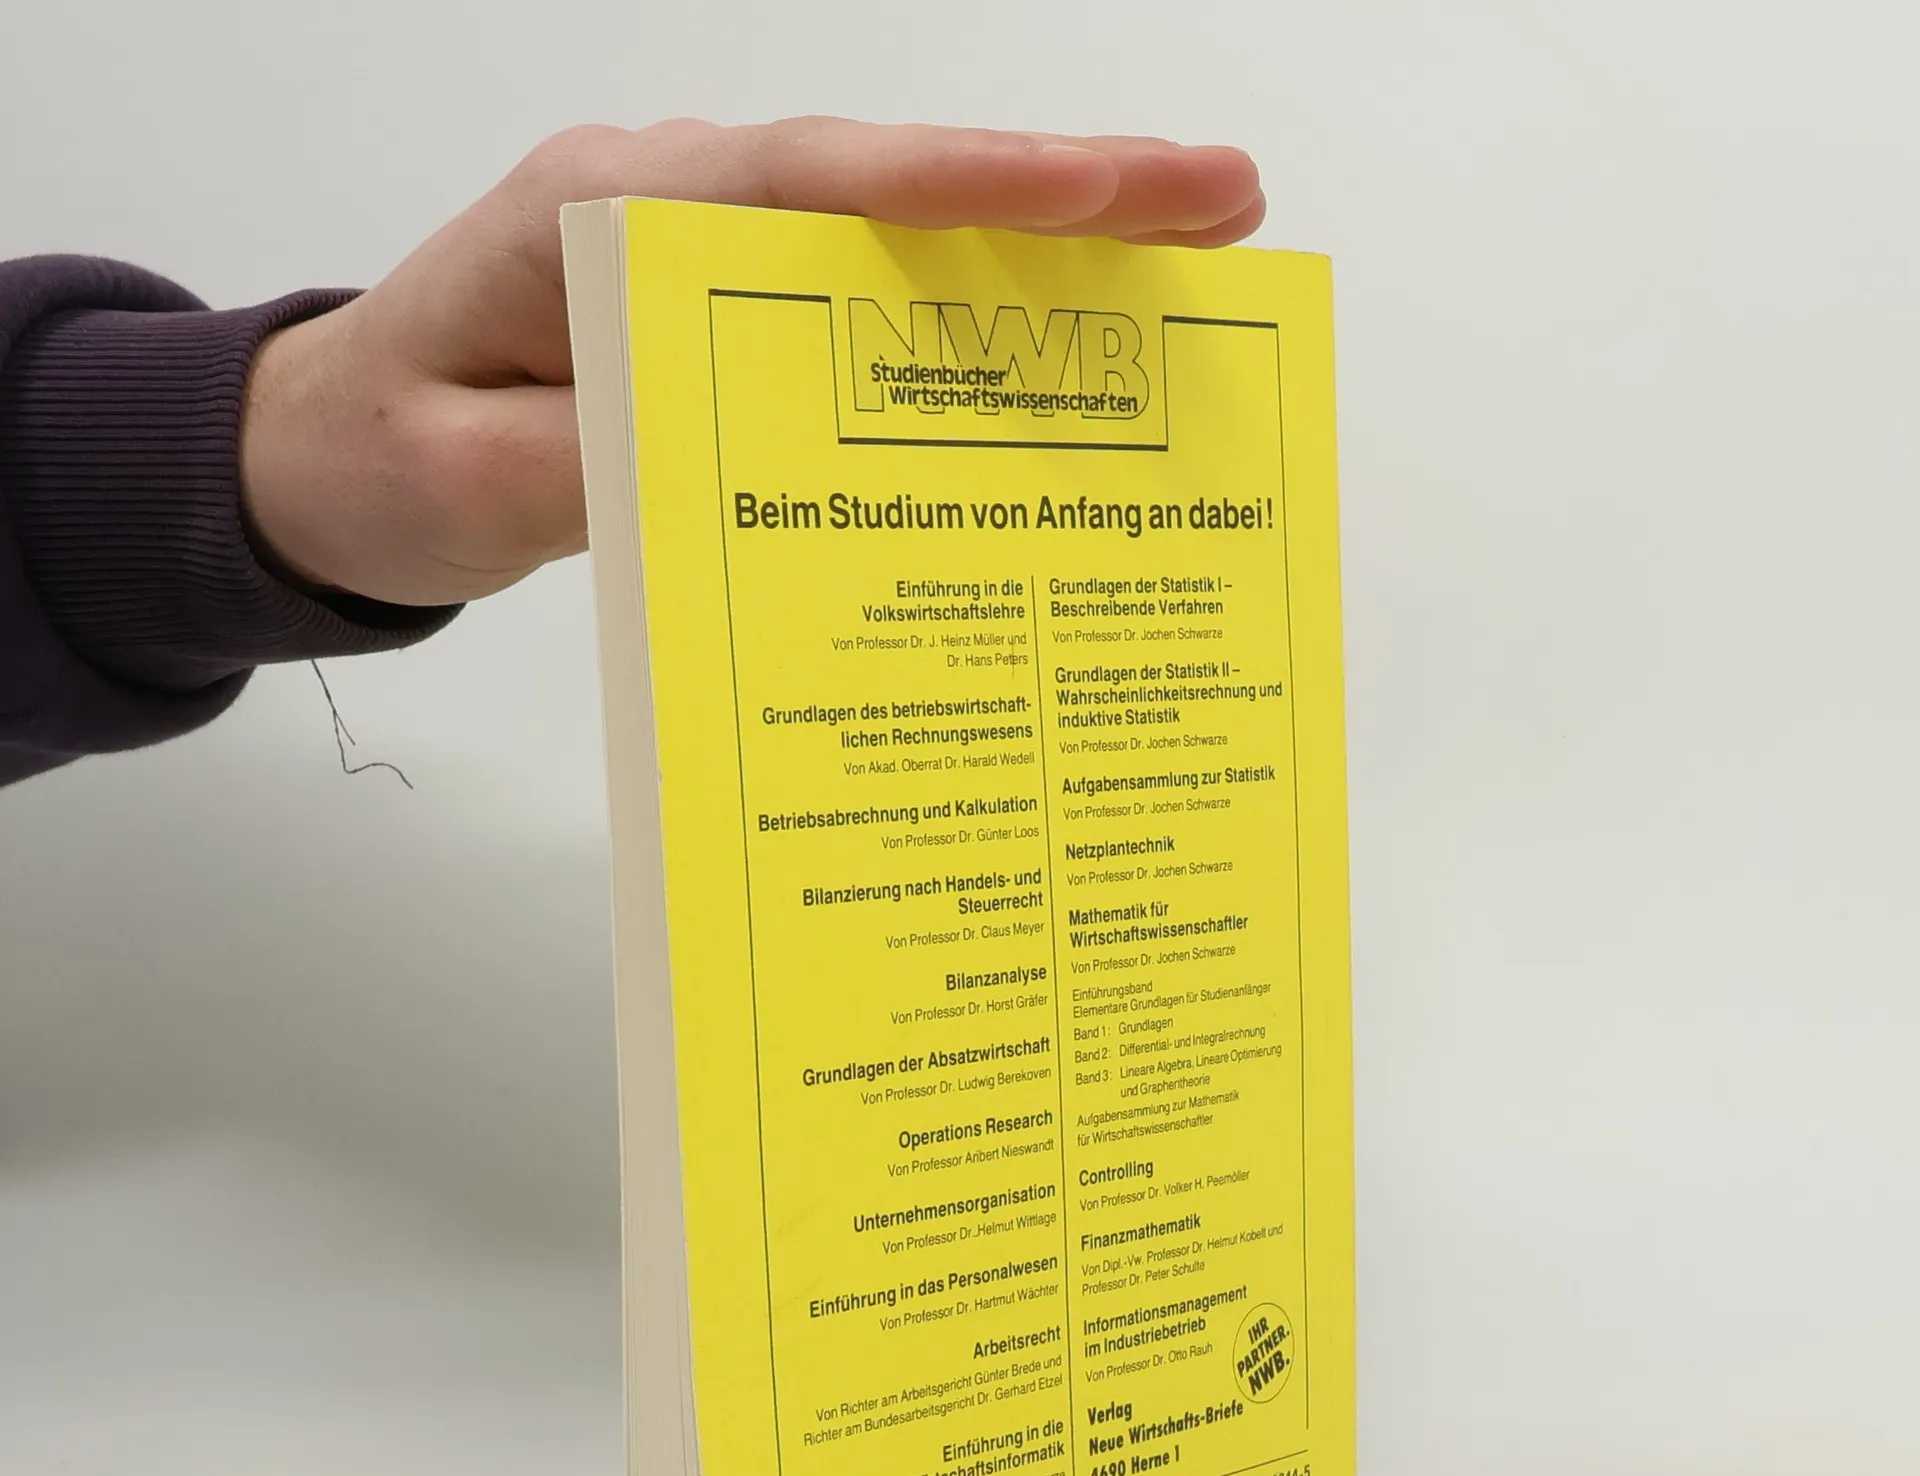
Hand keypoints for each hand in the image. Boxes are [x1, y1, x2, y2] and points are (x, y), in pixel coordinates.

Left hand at [239, 119, 1264, 607]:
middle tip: (1224, 196)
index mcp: (602, 218)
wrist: (331, 459)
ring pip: (898, 229)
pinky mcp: (731, 312)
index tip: (1093, 194)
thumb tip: (744, 454)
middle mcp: (672, 206)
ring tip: (1202, 246)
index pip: (801, 184)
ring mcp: (709, 254)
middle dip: (1062, 192)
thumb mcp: (464, 479)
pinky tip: (1078, 328)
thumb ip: (593, 463)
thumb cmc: (383, 458)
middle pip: (887, 186)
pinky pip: (870, 294)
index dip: (954, 189)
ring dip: (1048, 239)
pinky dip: (977, 303)